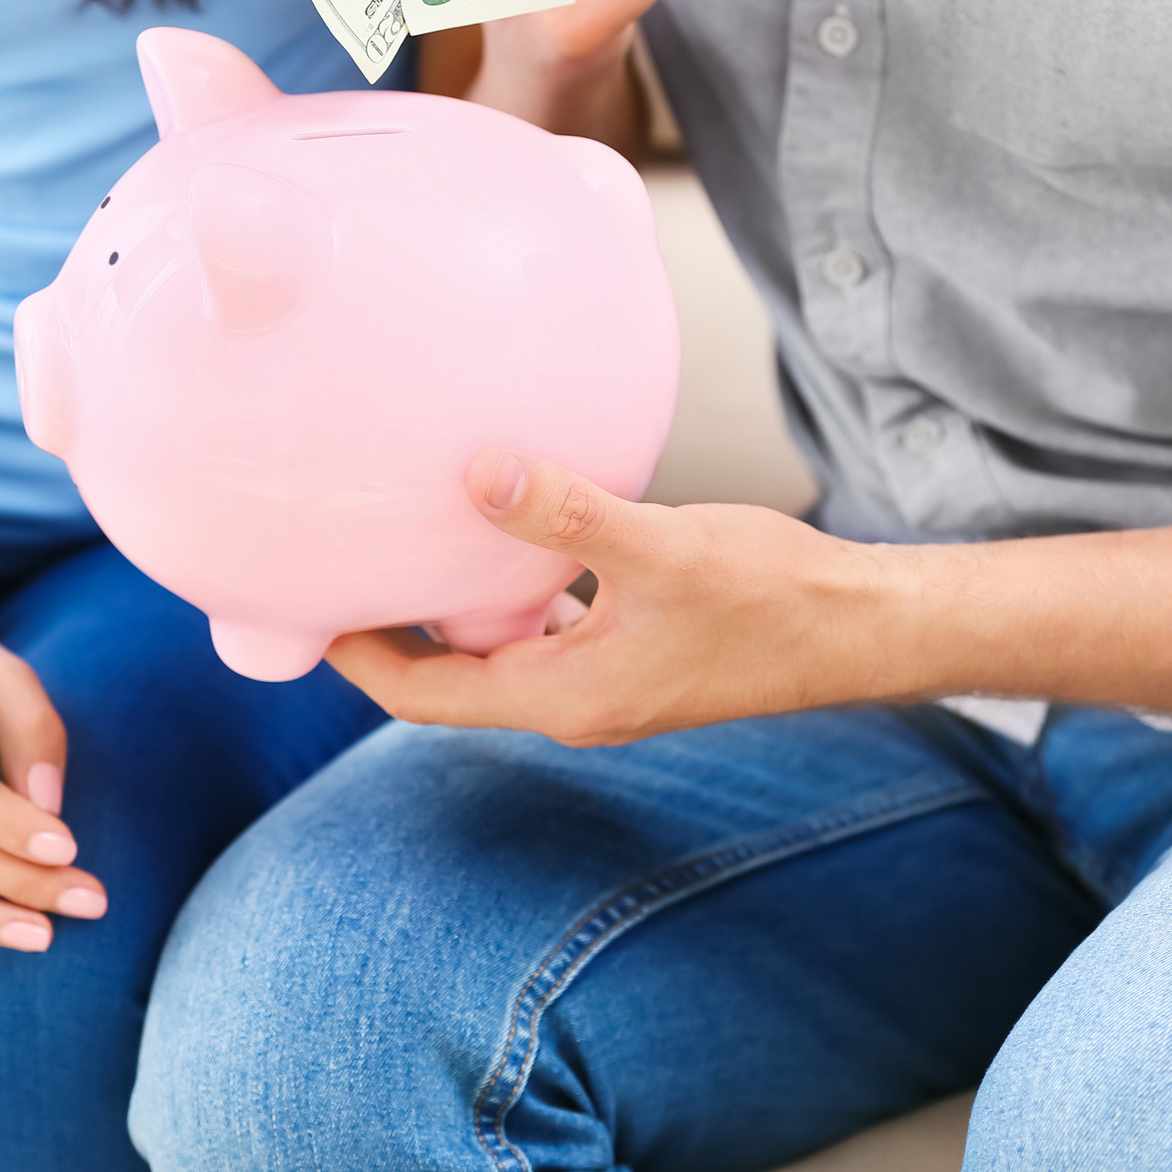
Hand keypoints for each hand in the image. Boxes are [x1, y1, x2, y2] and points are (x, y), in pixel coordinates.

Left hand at [326, 449, 901, 745]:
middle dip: (393, 629)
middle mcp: (575, 699)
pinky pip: (551, 622)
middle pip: (452, 676)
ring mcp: (608, 679)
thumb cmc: (774, 601)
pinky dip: (518, 586)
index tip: (307, 610)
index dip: (361, 658)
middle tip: (343, 562)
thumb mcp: (661, 547)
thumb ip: (565, 512)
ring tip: (411, 539)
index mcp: (563, 695)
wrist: (864, 628)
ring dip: (455, 603)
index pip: (427, 695)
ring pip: (503, 645)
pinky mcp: (638, 650)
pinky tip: (517, 526)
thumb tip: (476, 473)